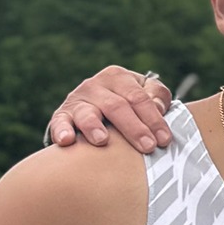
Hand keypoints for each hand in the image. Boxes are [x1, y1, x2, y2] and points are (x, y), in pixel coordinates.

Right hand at [48, 66, 173, 151]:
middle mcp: (96, 85)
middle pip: (117, 106)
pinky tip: (65, 141)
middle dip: (134, 128)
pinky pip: (59, 122)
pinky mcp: (62, 114)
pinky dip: (61, 131)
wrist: (96, 106)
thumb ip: (156, 97)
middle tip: (147, 146)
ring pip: (87, 113)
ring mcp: (78, 99)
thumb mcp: (146, 93)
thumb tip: (158, 108)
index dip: (154, 119)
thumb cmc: (130, 103)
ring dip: (94, 127)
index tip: (164, 140)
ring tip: (102, 140)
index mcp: (119, 77)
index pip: (139, 98)